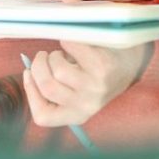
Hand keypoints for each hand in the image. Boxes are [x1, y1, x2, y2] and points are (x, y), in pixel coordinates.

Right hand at [22, 41, 149, 126]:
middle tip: (43, 56)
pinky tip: (74, 43)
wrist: (130, 62)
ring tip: (62, 53)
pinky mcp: (102, 68)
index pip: (42, 117)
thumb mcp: (77, 90)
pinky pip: (70, 48)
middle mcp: (86, 106)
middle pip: (47, 86)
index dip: (30, 93)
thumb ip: (55, 87)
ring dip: (54, 55)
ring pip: (57, 70)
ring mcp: (95, 87)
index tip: (27, 73)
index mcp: (76, 115)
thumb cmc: (96, 74)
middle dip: (38, 66)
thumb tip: (29, 72)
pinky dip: (67, 41)